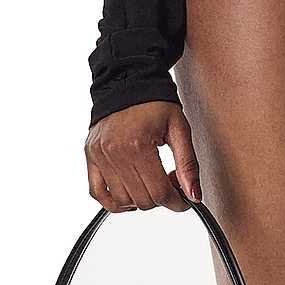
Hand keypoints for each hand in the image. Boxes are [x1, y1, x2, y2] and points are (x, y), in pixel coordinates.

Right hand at [85, 100, 200, 213]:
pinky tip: (129, 195)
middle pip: (142, 200)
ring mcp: (99, 155)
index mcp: (138, 145)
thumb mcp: (180, 130)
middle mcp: (115, 152)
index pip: (159, 192)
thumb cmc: (155, 103)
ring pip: (122, 201)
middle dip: (162, 199)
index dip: (176, 202)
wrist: (129, 82)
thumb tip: (193, 195)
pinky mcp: (90, 156)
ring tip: (151, 182)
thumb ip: (188, 165)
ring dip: (141, 200)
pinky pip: (97, 193)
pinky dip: (114, 202)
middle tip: (170, 182)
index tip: (184, 200)